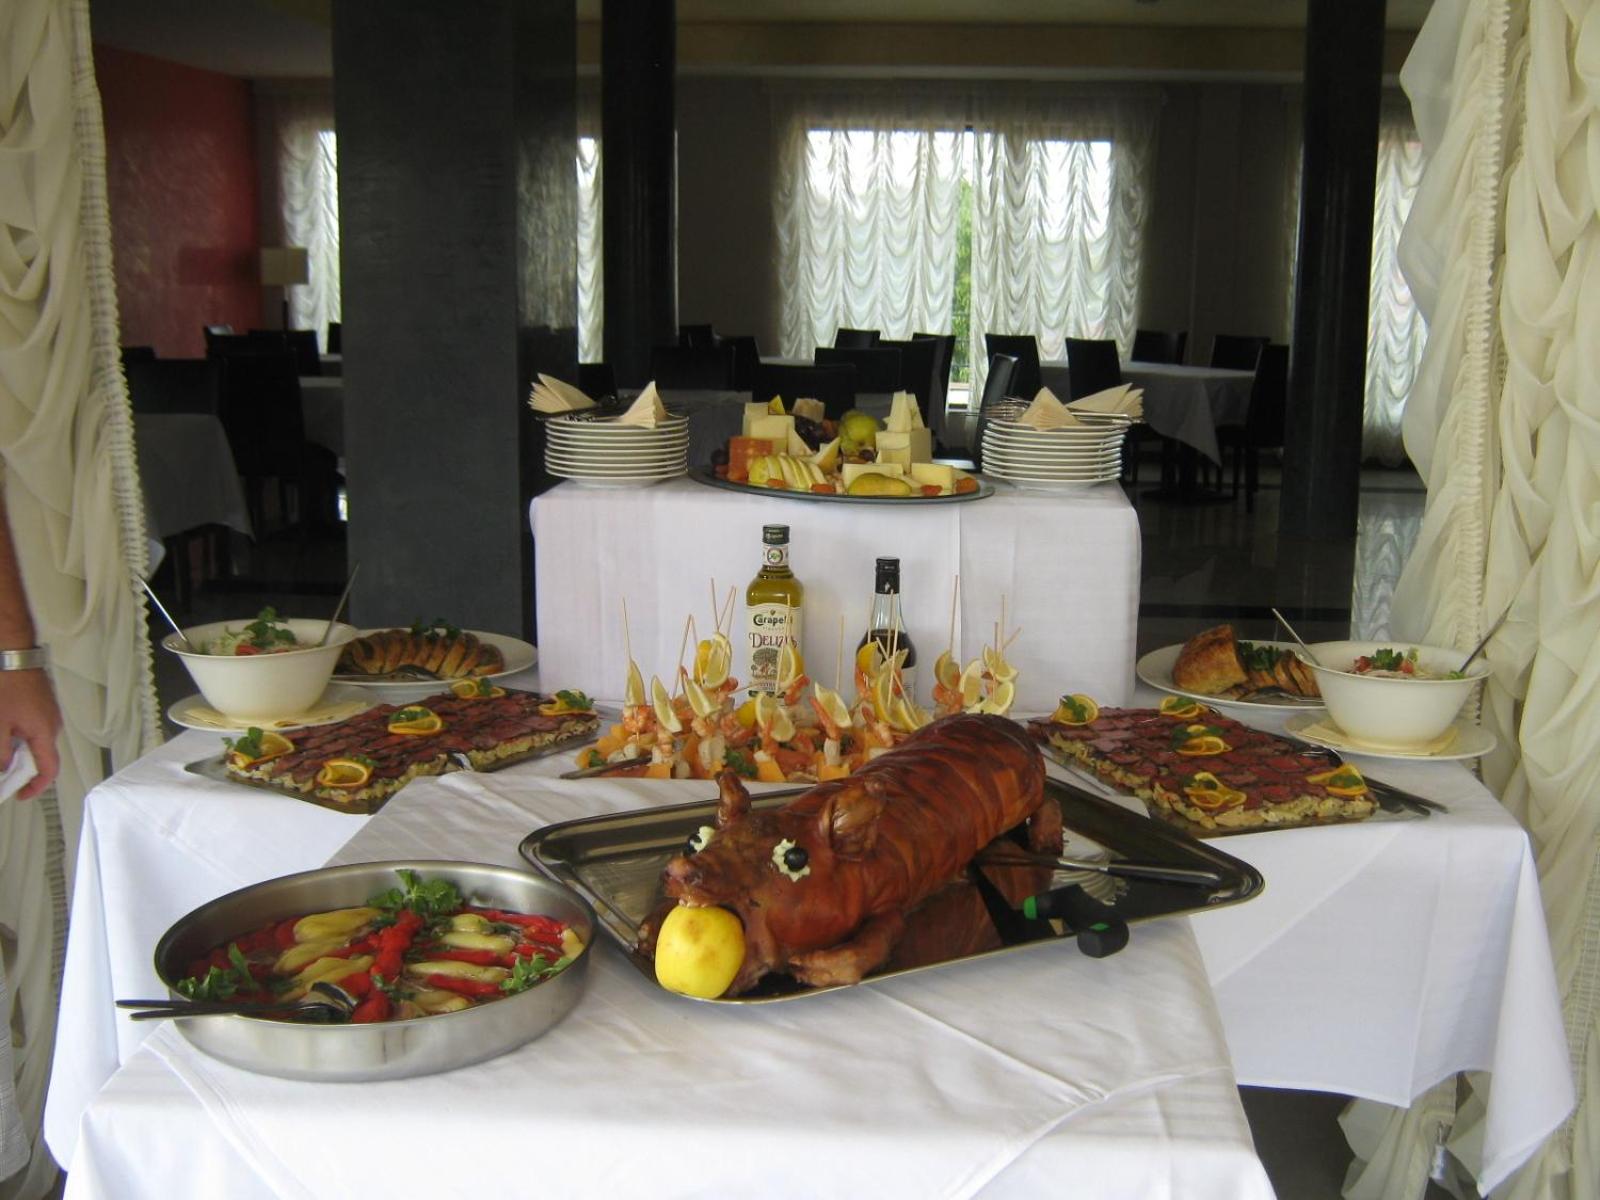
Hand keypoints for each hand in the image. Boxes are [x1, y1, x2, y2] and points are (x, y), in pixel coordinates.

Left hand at [0, 668, 61, 799]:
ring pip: (34, 741)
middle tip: (1, 771)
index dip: (35, 786)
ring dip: (16, 750)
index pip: (48, 769)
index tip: (19, 795)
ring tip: (0, 744)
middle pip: (40, 756)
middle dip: (19, 767)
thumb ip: (1, 751)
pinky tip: (4, 730)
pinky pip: (32, 727)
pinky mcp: (40, 703)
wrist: (13, 653)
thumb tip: (3, 768)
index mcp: (45, 732)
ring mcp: (48, 712)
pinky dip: (18, 736)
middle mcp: (52, 724)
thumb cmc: (8, 684)